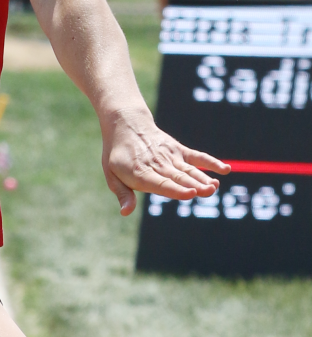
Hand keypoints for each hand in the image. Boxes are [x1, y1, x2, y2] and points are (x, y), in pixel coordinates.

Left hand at [102, 109, 229, 215]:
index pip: (161, 184)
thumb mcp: (111, 174)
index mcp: (140, 172)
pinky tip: (224, 170)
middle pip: (179, 177)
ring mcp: (170, 156)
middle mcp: (157, 164)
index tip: (191, 194)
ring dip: (203, 178)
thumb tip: (125, 212)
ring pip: (189, 170)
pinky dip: (211, 162)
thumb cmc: (118, 155)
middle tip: (209, 191)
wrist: (125, 124)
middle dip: (194, 185)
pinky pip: (196, 156)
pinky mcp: (178, 150)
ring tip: (215, 187)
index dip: (176, 190)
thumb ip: (123, 194)